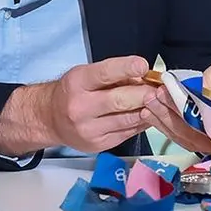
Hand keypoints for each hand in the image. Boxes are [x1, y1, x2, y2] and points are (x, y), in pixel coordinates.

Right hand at [0, 55, 153, 155]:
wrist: (49, 119)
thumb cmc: (73, 92)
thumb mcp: (86, 75)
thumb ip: (114, 75)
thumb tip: (144, 77)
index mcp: (77, 83)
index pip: (104, 73)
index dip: (125, 68)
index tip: (143, 65)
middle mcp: (80, 107)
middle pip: (119, 101)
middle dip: (144, 94)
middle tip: (161, 89)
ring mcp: (89, 129)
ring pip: (127, 120)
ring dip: (148, 110)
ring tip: (159, 102)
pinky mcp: (98, 145)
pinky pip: (127, 133)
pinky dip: (141, 123)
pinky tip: (148, 115)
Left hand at [144, 62, 210, 153]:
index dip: (198, 105)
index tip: (180, 91)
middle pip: (198, 128)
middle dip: (175, 110)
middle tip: (158, 94)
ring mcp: (209, 143)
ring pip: (185, 135)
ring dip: (164, 118)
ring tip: (150, 101)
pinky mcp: (194, 144)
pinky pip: (177, 138)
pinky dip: (161, 125)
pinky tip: (148, 114)